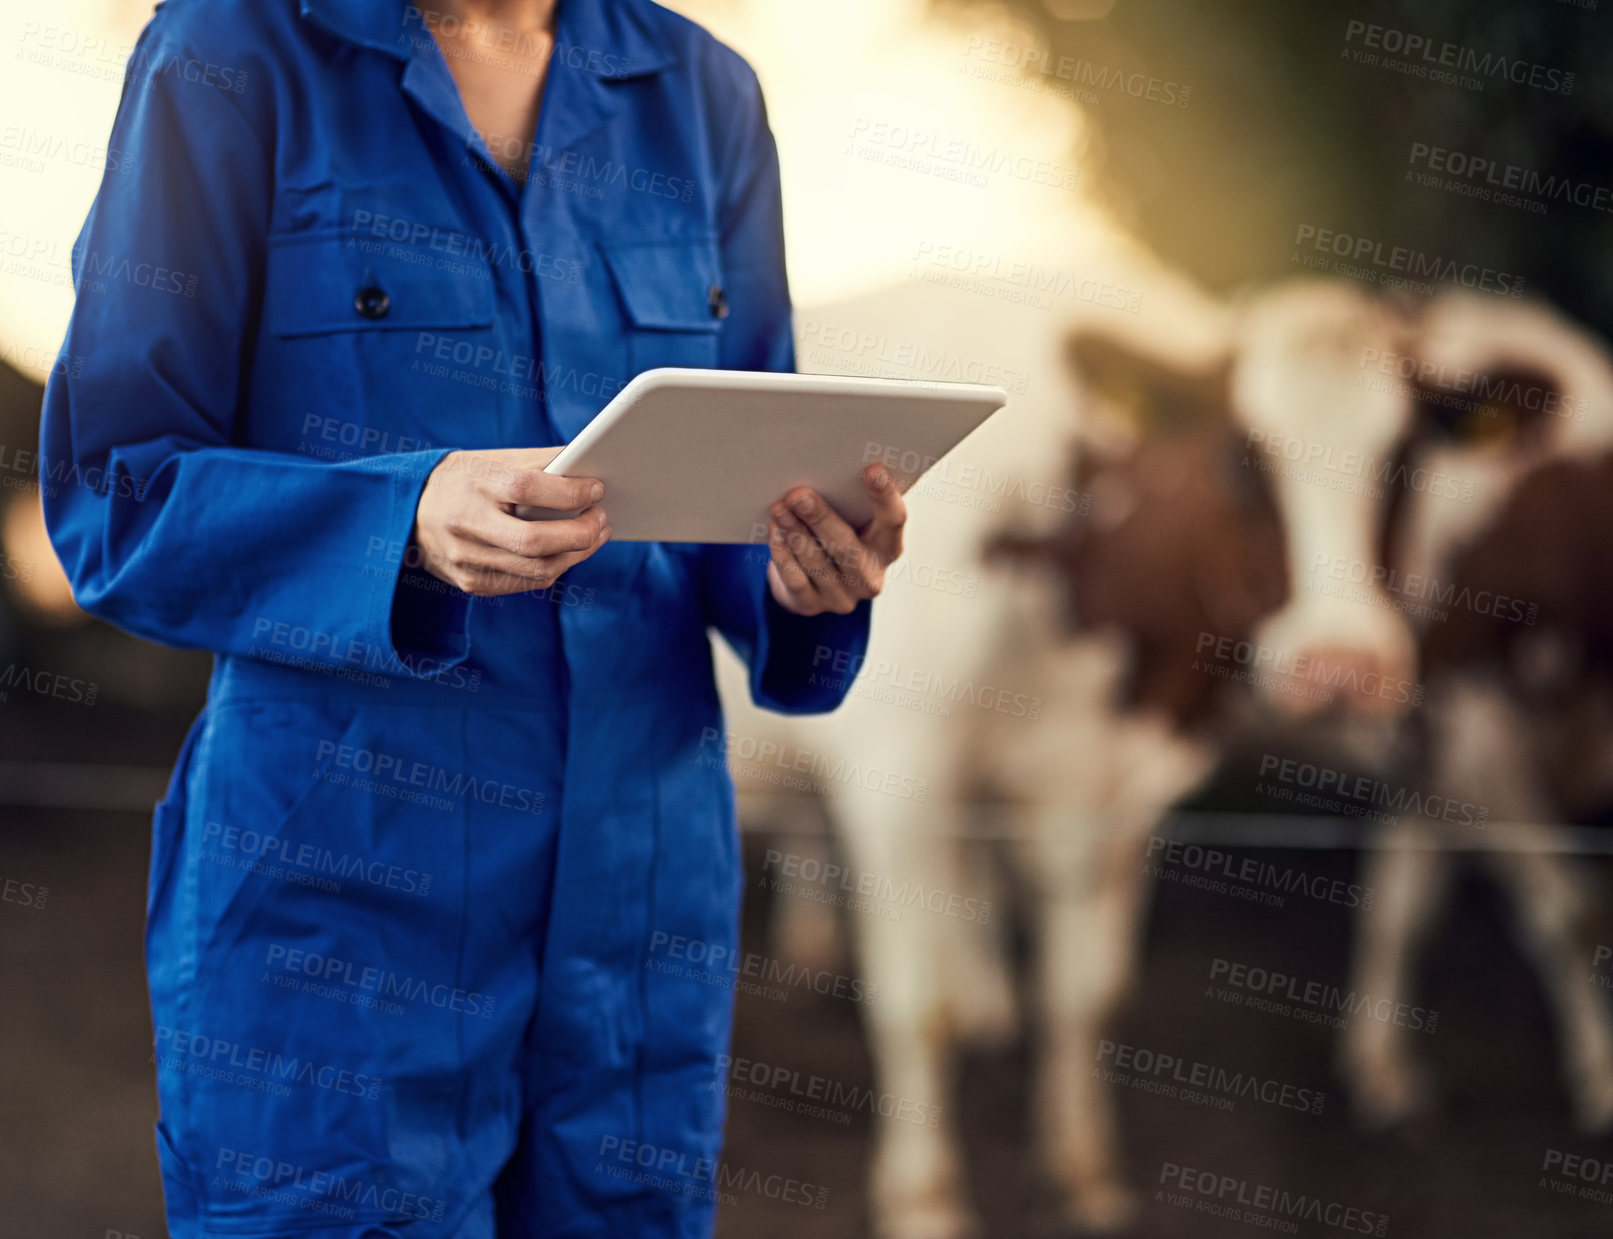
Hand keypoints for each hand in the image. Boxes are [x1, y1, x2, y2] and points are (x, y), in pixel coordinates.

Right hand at [411, 447, 608, 596]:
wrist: (406, 512)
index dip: (569, 493)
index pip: (527, 489)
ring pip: (537, 570)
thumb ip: (539, 462)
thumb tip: (590, 464)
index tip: (596, 489)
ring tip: (594, 535)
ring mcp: (467, 560)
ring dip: (576, 555)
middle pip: (535, 542)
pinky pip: (526, 583)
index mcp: (472, 484)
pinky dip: (555, 567)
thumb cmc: (462, 480)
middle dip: (581, 534)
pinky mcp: (471, 583)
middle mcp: (466, 525)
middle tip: (602, 520)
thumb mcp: (491, 459)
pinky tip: (569, 552)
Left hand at [766, 464, 905, 615]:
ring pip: (817, 563)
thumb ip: (850, 498)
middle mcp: (870, 577)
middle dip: (821, 519)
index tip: (873, 469)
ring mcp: (842, 597)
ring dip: (794, 532)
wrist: (813, 580)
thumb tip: (828, 459)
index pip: (894, 520)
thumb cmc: (836, 533)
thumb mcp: (850, 518)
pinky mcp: (811, 605)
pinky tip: (774, 531)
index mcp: (888, 547)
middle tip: (799, 494)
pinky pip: (795, 579)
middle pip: (847, 547)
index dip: (884, 496)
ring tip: (779, 507)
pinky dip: (782, 553)